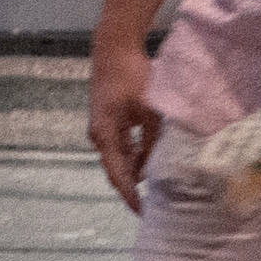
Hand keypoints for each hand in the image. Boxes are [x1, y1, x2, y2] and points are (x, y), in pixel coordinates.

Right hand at [89, 39, 161, 210]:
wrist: (114, 48)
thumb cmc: (131, 76)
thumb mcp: (149, 111)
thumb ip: (152, 140)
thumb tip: (161, 166)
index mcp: (104, 136)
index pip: (118, 176)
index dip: (130, 196)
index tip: (143, 212)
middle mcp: (99, 136)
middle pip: (118, 169)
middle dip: (134, 187)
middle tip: (154, 203)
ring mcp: (102, 128)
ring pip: (121, 157)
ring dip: (137, 168)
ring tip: (158, 183)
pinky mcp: (109, 120)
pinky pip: (122, 144)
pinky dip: (136, 153)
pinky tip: (153, 157)